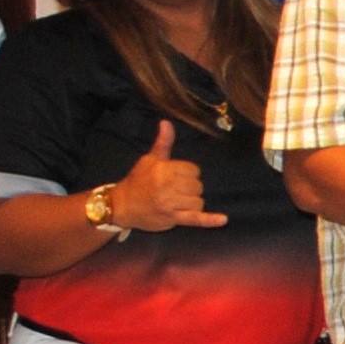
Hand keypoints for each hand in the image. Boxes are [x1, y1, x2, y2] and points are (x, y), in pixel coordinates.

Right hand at [109, 120, 223, 233]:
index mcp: (164, 170)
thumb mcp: (149, 159)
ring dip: (192, 202)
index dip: (188, 174)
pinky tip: (223, 220)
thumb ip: (163, 142)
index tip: (176, 177)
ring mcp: (170, 204)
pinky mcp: (173, 219)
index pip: (194, 170)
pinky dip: (210, 220)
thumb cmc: (137, 181)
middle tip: (175, 190)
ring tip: (178, 202)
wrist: (121, 205)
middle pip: (197, 186)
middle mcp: (168, 186)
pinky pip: (196, 219)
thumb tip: (167, 122)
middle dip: (190, 188)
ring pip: (198, 201)